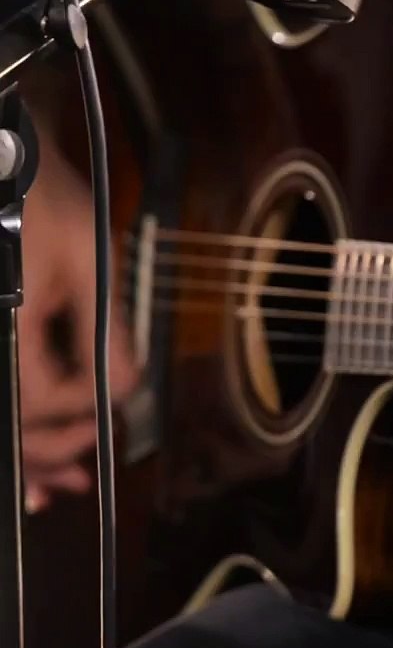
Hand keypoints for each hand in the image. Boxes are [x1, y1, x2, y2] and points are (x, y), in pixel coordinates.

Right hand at [17, 143, 137, 512]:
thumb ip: (107, 330)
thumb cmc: (44, 200)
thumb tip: (125, 393)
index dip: (83, 413)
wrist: (0, 161)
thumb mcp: (91, 260)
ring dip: (24, 454)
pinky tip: (27, 465)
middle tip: (82, 471)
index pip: (44, 399)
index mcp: (10, 323)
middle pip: (10, 424)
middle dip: (47, 452)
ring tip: (54, 485)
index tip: (109, 410)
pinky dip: (13, 427)